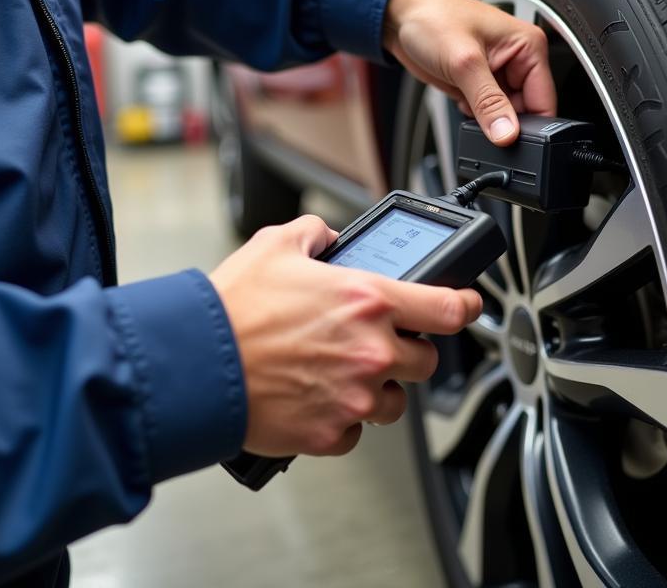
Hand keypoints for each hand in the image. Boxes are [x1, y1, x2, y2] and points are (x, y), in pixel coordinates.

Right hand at [209, 215, 481, 457]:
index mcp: (367, 300)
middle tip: (373, 340)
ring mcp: (355, 397)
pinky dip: (341, 416)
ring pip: (395, 401)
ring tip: (336, 371)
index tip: (469, 304)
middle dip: (406, 349)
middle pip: (426, 360)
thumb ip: (316, 233)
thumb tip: (329, 237)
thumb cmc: (233, 307)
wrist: (197, 365)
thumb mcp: (277, 244)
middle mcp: (371, 350)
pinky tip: (313, 394)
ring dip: (376, 386)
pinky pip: (356, 430)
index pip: (448, 307)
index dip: (467, 304)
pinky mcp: (331, 433)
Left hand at [383, 0, 556, 143]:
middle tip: (483, 120)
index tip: (511, 140)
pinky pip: (485, 113)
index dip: (531, 125)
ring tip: (467, 101)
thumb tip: (507, 133)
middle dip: (505, 123)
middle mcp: (517, 60)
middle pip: (527, 111)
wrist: (399, 16)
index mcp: (528, 46)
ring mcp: (497, 74)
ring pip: (504, 115)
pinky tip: (460, 101)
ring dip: (487, 119)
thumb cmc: (431, 18)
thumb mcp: (464, 62)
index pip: (545, 99)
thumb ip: (488, 102)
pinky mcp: (477, 85)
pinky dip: (474, 116)